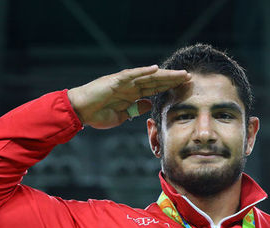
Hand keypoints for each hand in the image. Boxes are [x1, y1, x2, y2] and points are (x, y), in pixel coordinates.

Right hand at [67, 65, 190, 128]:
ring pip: (148, 76)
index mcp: (133, 95)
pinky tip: (156, 69)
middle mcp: (130, 86)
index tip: (185, 87)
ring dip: (164, 74)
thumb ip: (136, 109)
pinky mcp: (115, 80)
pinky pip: (132, 74)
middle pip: (156, 81)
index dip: (170, 88)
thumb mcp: (123, 116)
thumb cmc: (98, 114)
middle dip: (172, 79)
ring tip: (179, 73)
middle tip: (189, 77)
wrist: (80, 111)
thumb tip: (149, 104)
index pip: (155, 89)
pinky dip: (143, 71)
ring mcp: (124, 82)